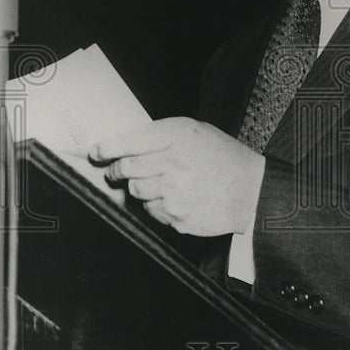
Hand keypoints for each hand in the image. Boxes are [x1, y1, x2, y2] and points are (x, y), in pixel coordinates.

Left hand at [90, 118, 265, 236]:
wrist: (251, 191)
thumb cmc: (223, 157)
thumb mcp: (196, 132)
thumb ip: (162, 136)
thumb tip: (126, 144)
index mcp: (177, 136)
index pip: (128, 142)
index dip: (107, 148)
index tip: (97, 152)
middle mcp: (173, 163)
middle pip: (125, 168)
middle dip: (117, 170)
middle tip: (117, 170)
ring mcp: (173, 193)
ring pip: (135, 191)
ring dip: (140, 187)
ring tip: (160, 183)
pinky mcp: (176, 217)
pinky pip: (151, 211)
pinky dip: (156, 205)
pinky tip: (175, 198)